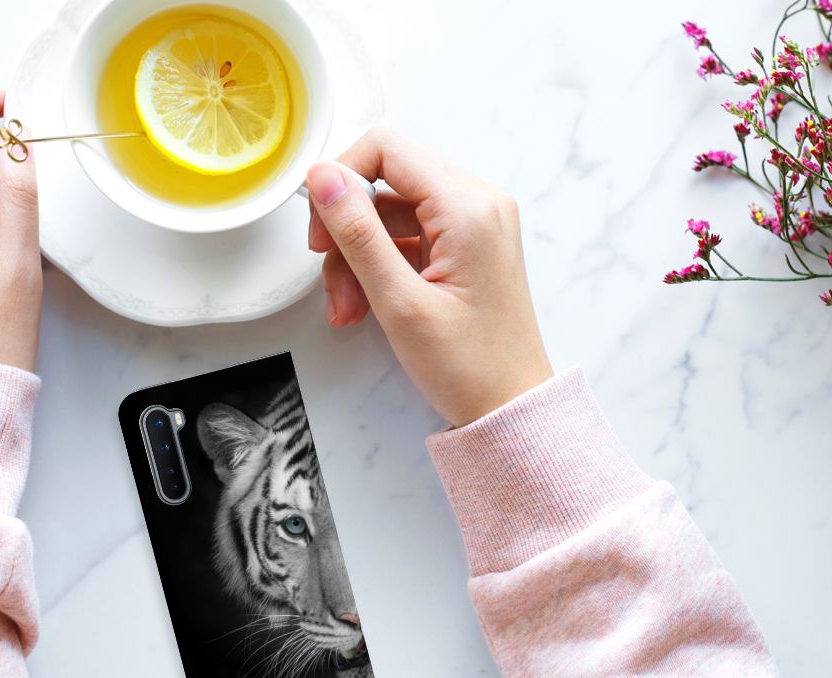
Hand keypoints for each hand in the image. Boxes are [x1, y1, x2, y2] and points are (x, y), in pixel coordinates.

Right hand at [306, 128, 551, 426]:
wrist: (511, 408)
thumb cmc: (469, 366)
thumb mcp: (399, 301)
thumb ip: (358, 233)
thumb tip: (323, 177)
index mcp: (469, 207)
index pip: (386, 149)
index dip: (341, 179)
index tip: (320, 227)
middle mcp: (477, 203)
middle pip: (385, 182)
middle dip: (347, 231)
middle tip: (330, 279)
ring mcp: (473, 224)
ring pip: (389, 214)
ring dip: (357, 257)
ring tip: (348, 309)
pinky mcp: (465, 245)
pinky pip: (406, 237)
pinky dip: (378, 267)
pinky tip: (365, 306)